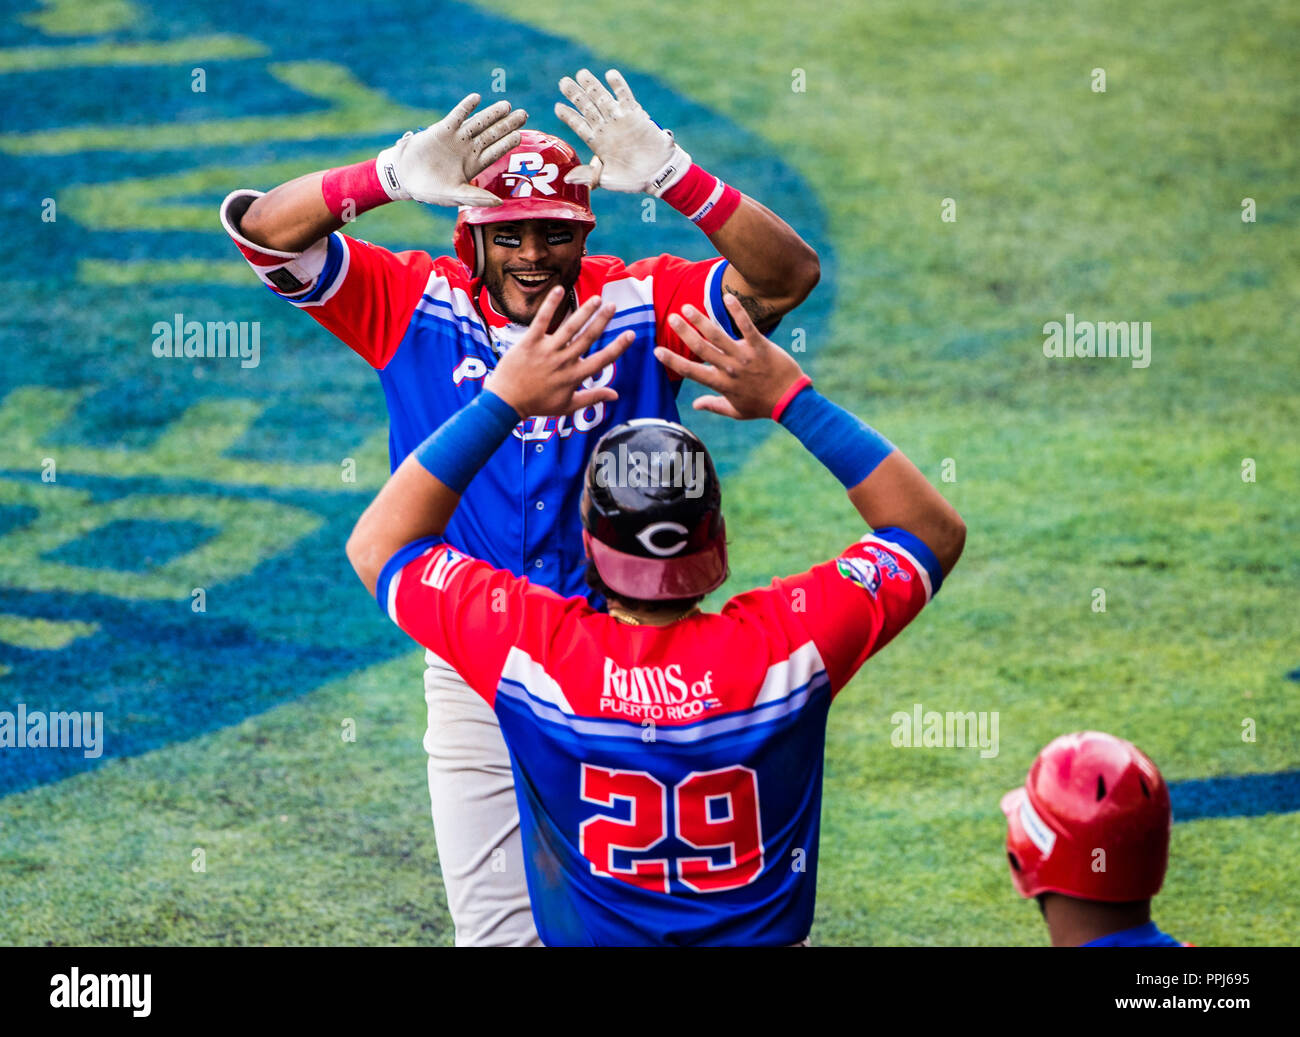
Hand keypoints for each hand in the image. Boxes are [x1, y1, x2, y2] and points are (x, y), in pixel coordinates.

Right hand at [378, 93, 526, 206]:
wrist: (406, 177)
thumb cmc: (432, 190)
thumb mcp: (455, 196)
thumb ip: (476, 197)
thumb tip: (499, 202)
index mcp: (474, 165)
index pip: (495, 152)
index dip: (506, 144)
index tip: (519, 136)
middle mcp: (468, 149)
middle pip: (492, 134)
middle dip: (507, 125)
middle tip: (523, 115)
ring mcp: (457, 138)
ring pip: (478, 123)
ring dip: (492, 114)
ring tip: (506, 105)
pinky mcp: (442, 129)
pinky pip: (457, 116)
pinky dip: (466, 107)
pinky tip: (477, 98)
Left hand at [486, 287, 634, 417]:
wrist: (506, 401)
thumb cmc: (537, 404)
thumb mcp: (568, 406)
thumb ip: (593, 397)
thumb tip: (615, 395)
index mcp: (574, 376)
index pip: (602, 360)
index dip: (618, 347)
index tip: (631, 334)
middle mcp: (563, 361)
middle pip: (588, 337)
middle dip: (602, 320)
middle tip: (613, 306)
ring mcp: (547, 350)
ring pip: (570, 327)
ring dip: (585, 311)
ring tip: (597, 299)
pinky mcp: (530, 342)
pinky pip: (541, 320)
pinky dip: (550, 304)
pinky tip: (559, 289)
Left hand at [554, 69, 689, 194]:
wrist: (659, 173)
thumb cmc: (634, 180)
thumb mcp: (608, 179)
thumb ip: (588, 175)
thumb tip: (567, 178)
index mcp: (597, 142)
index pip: (579, 125)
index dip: (569, 116)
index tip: (558, 107)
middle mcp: (606, 128)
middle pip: (587, 107)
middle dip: (575, 95)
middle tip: (563, 82)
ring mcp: (620, 119)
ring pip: (602, 98)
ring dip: (592, 86)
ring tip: (581, 74)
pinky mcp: (635, 115)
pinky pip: (625, 96)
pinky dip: (618, 85)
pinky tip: (609, 74)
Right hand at [654, 294, 805, 419]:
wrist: (790, 400)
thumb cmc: (762, 406)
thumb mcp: (736, 411)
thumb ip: (714, 405)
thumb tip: (695, 405)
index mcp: (721, 384)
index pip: (691, 371)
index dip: (672, 361)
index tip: (657, 351)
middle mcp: (729, 369)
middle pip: (701, 348)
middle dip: (684, 332)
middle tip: (671, 318)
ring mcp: (744, 356)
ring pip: (718, 335)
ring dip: (701, 320)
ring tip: (688, 307)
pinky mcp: (760, 346)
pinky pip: (747, 326)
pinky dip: (737, 311)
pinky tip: (727, 297)